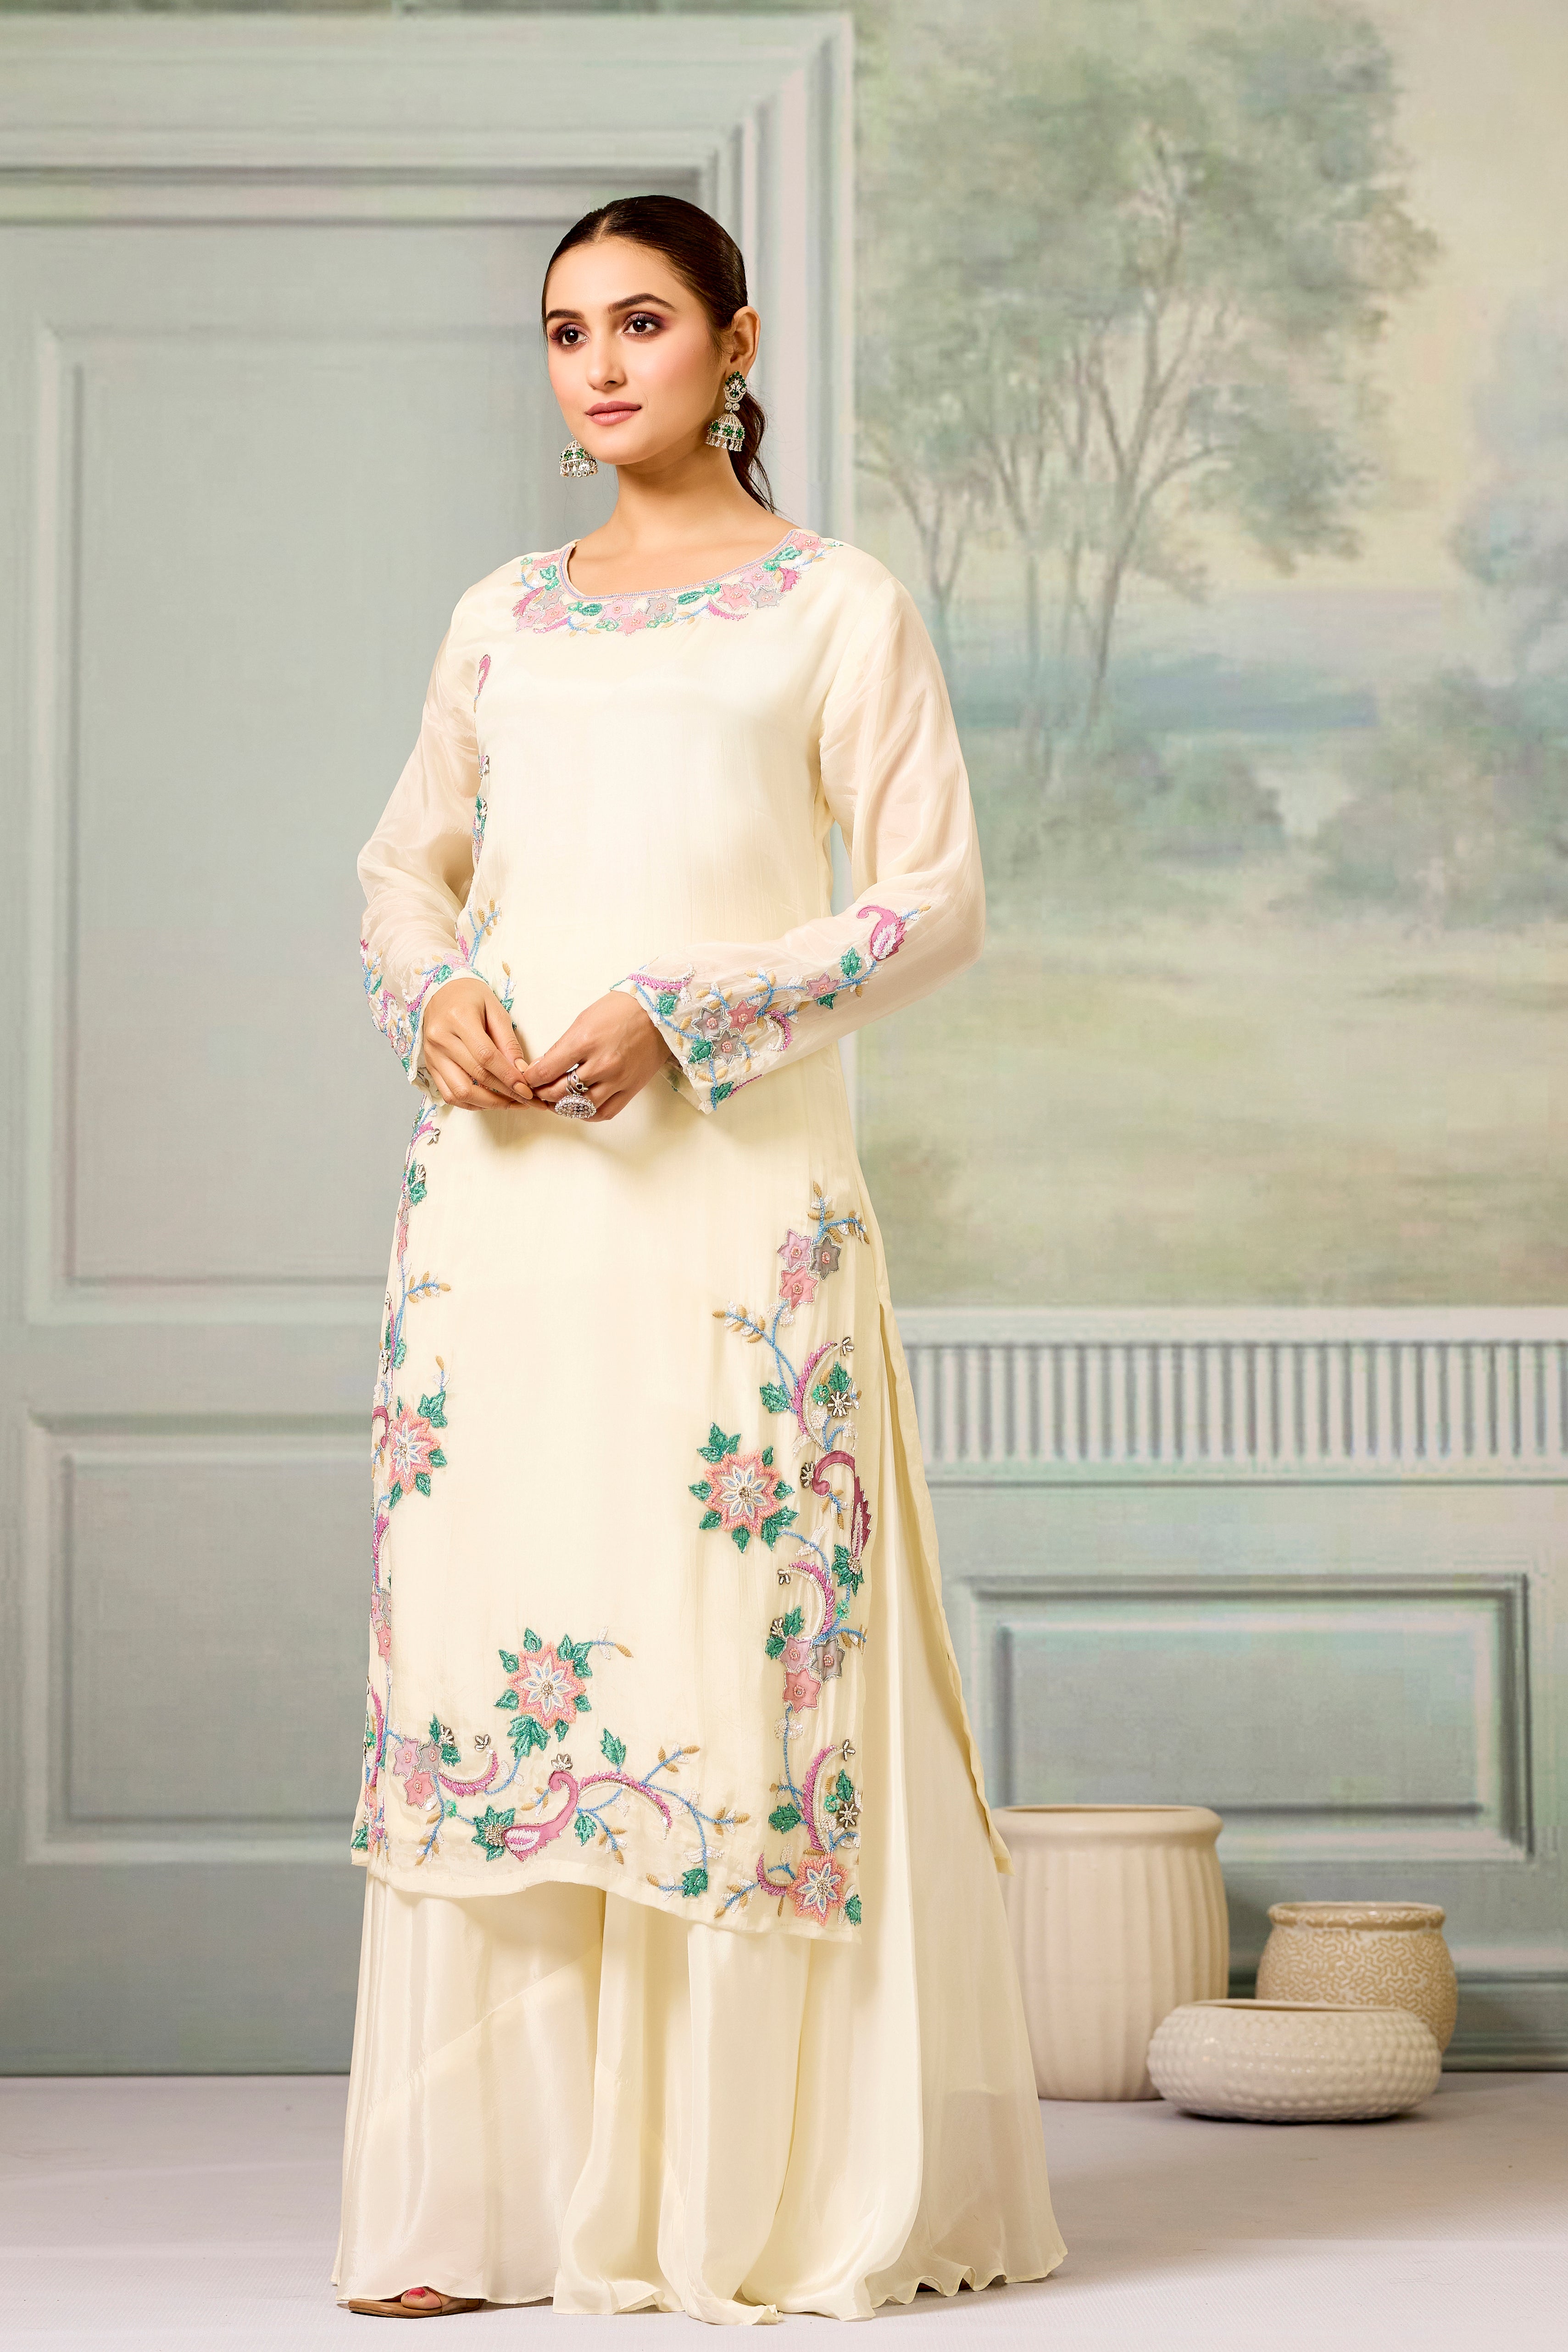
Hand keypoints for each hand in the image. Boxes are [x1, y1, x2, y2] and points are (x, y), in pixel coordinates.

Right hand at [421, 977, 533, 1108]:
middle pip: (476, 1076)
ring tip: (510, 1103)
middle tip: (526, 1100)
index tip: (527, 1090)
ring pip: (460, 1092)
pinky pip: (449, 1094)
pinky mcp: (430, 1066)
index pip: (486, 1056)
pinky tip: (489, 1101)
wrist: (441, 992)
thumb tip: (521, 1071)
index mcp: (459, 1018)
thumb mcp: (495, 1009)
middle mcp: (441, 1038)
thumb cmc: (471, 997)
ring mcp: (432, 1055)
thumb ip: (508, 1041)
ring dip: (488, 1103)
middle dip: (505, 1093)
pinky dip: (471, 1103)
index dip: (508, 1076)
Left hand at [521, 992, 673, 1122]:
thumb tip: (541, 1068)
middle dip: (541, 1094)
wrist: (659, 1012)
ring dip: (562, 1107)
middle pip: (559, 1092)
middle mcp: (601, 1064)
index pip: (546, 1070)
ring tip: (554, 1101)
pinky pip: (605, 1112)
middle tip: (536, 1090)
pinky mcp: (631, 1089)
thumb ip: (562, 1047)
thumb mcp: (583, 1020)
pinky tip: (579, 1108)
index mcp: (585, 1041)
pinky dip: (587, 1114)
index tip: (526, 1079)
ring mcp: (617, 1079)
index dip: (530, 1079)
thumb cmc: (620, 1010)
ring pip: (580, 1106)